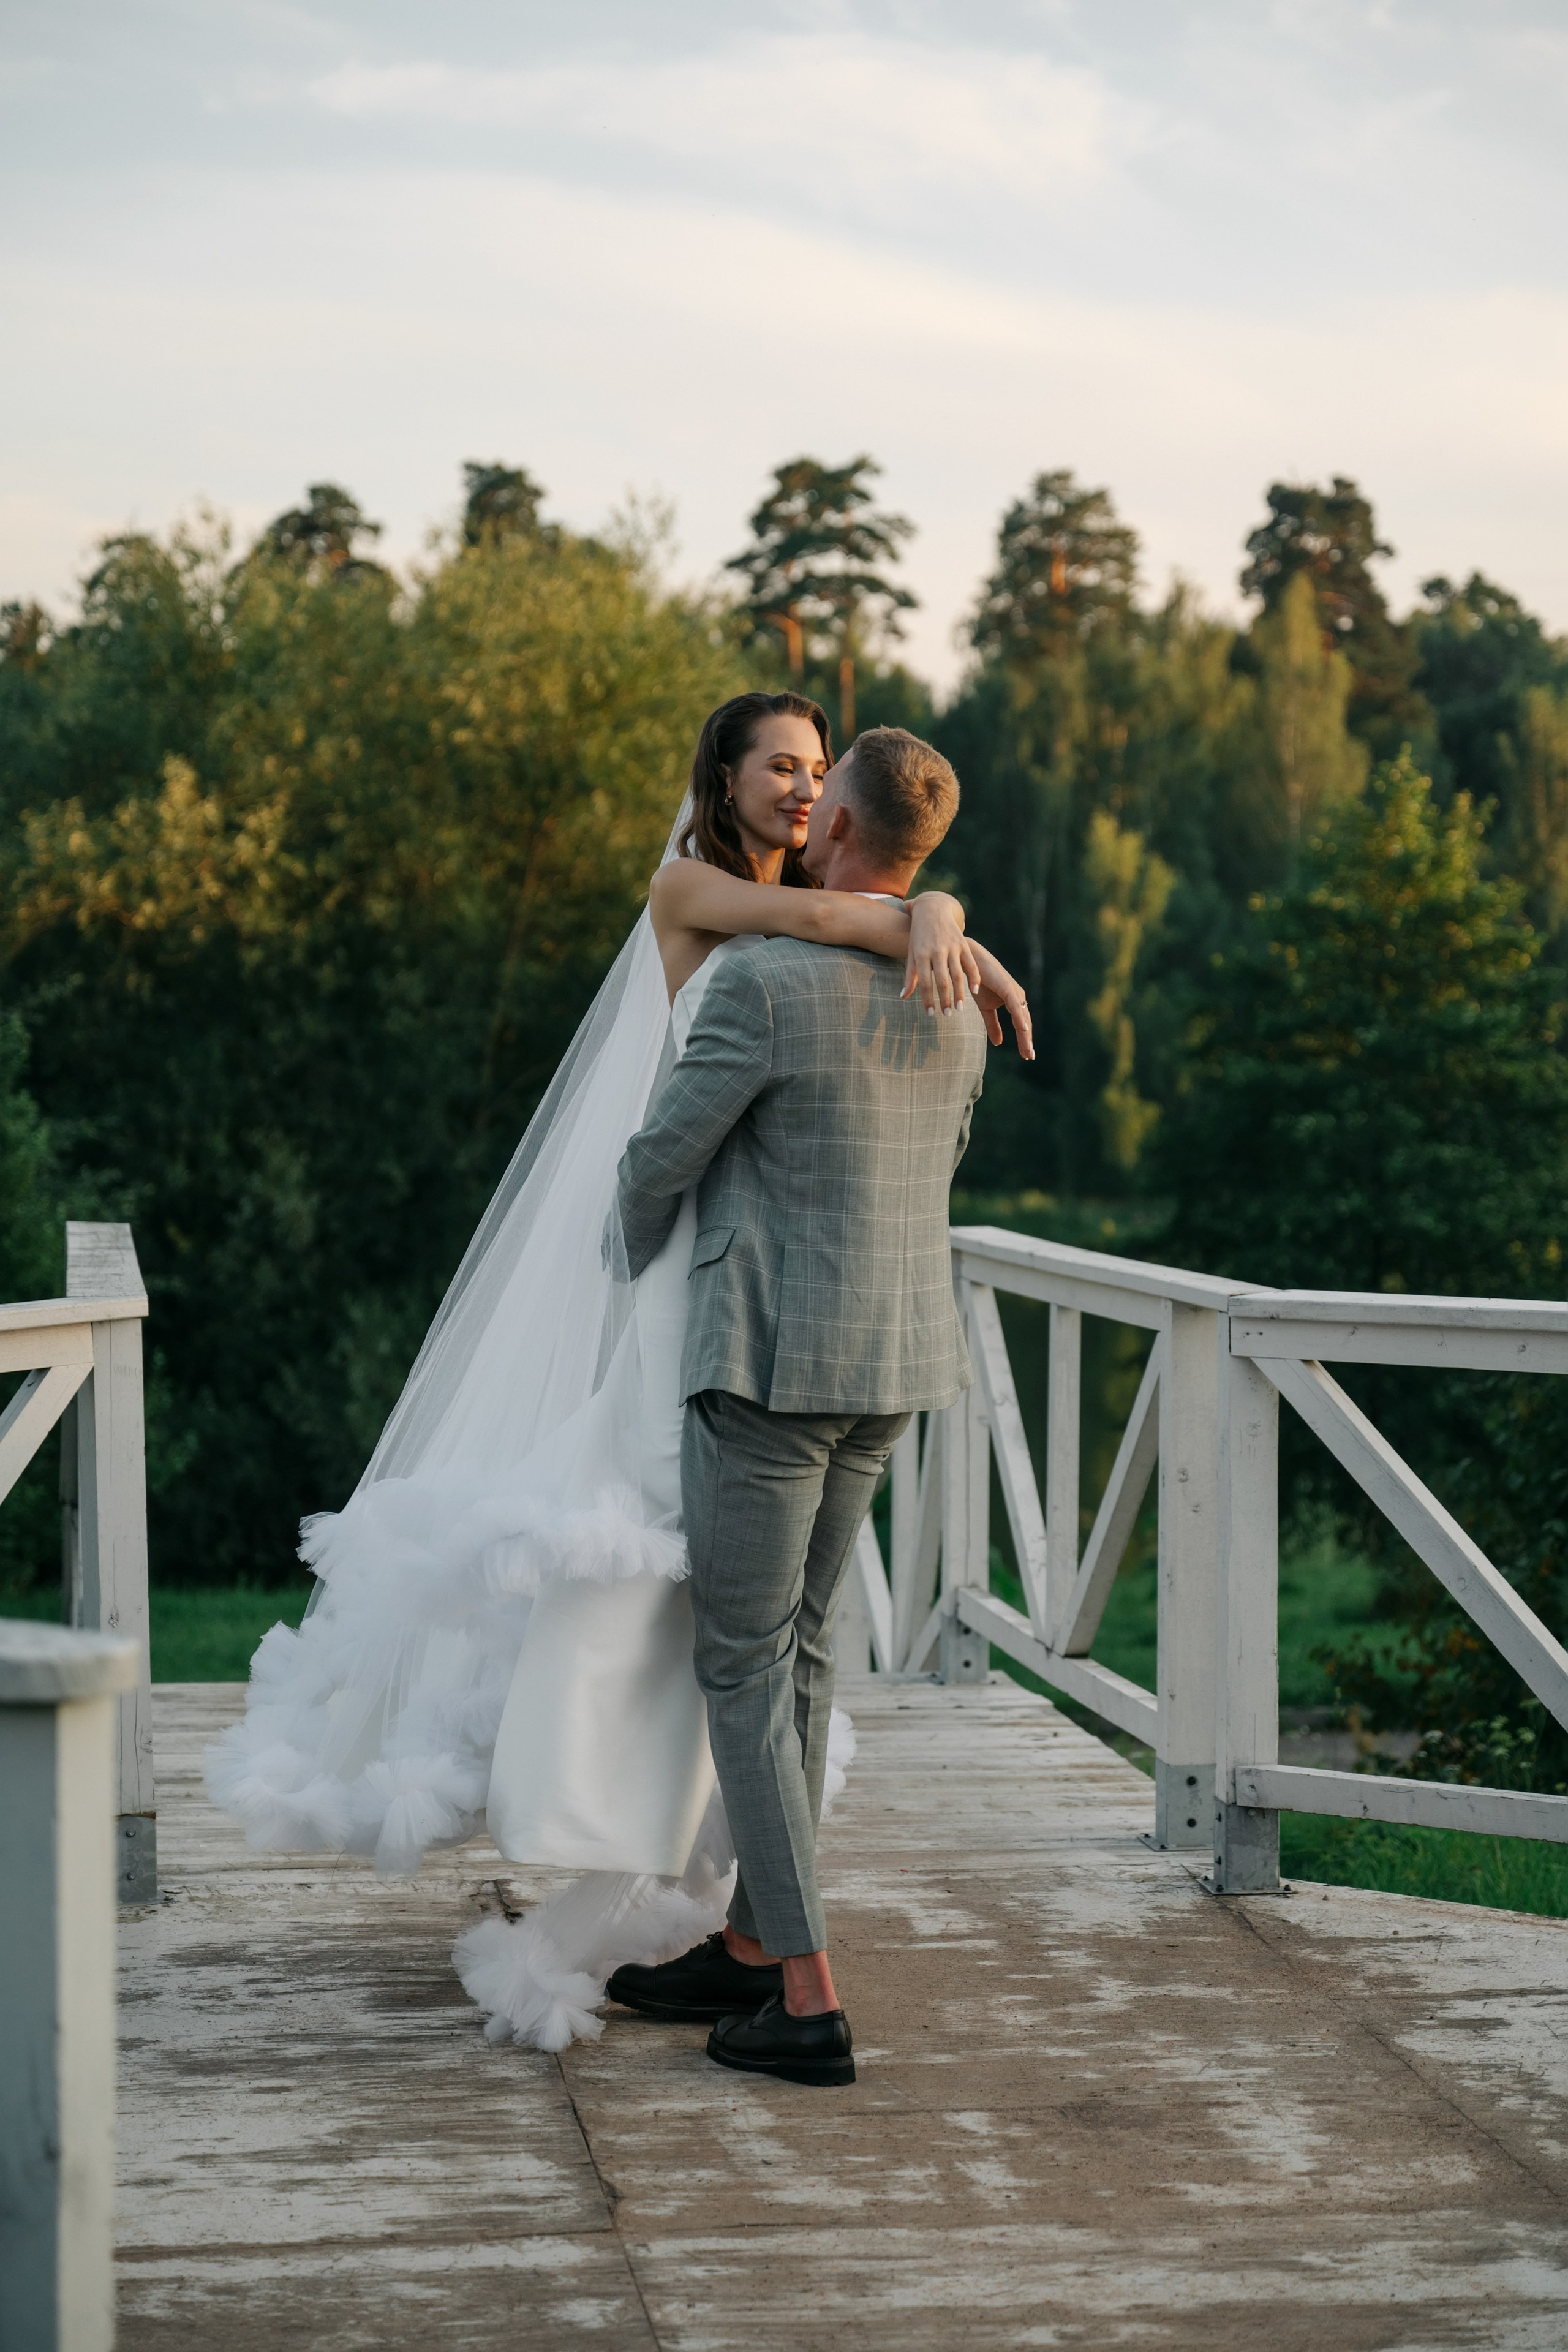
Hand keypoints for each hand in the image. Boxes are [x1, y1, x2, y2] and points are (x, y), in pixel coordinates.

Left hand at [901, 892, 981, 1015]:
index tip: (930, 1013)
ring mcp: (952, 947)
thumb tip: (904, 997)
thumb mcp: (912, 953)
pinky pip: (971, 964)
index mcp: (922, 954)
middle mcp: (937, 951)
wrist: (932, 909)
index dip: (927, 999)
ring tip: (959, 1009)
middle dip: (945, 1000)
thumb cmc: (919, 935)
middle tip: (947, 1014)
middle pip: (942, 981)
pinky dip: (974, 978)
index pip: (925, 982)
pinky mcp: (963, 944)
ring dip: (959, 994)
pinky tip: (974, 991)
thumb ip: (910, 976)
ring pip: (958, 975)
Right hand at [967, 942, 1033, 1058]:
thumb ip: (993, 1025)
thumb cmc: (978, 983)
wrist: (968, 963)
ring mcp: (1014, 992)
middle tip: (1029, 1057)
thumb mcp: (985, 1009)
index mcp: (1014, 1002)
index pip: (1022, 1024)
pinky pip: (1015, 1006)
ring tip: (1027, 1050)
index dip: (1024, 1040)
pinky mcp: (1008, 987)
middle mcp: (1018, 997)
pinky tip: (1023, 1029)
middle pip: (1025, 1023)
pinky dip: (1020, 1018)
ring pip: (1022, 1017)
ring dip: (1025, 1035)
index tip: (1026, 1055)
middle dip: (1027, 1041)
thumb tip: (999, 1043)